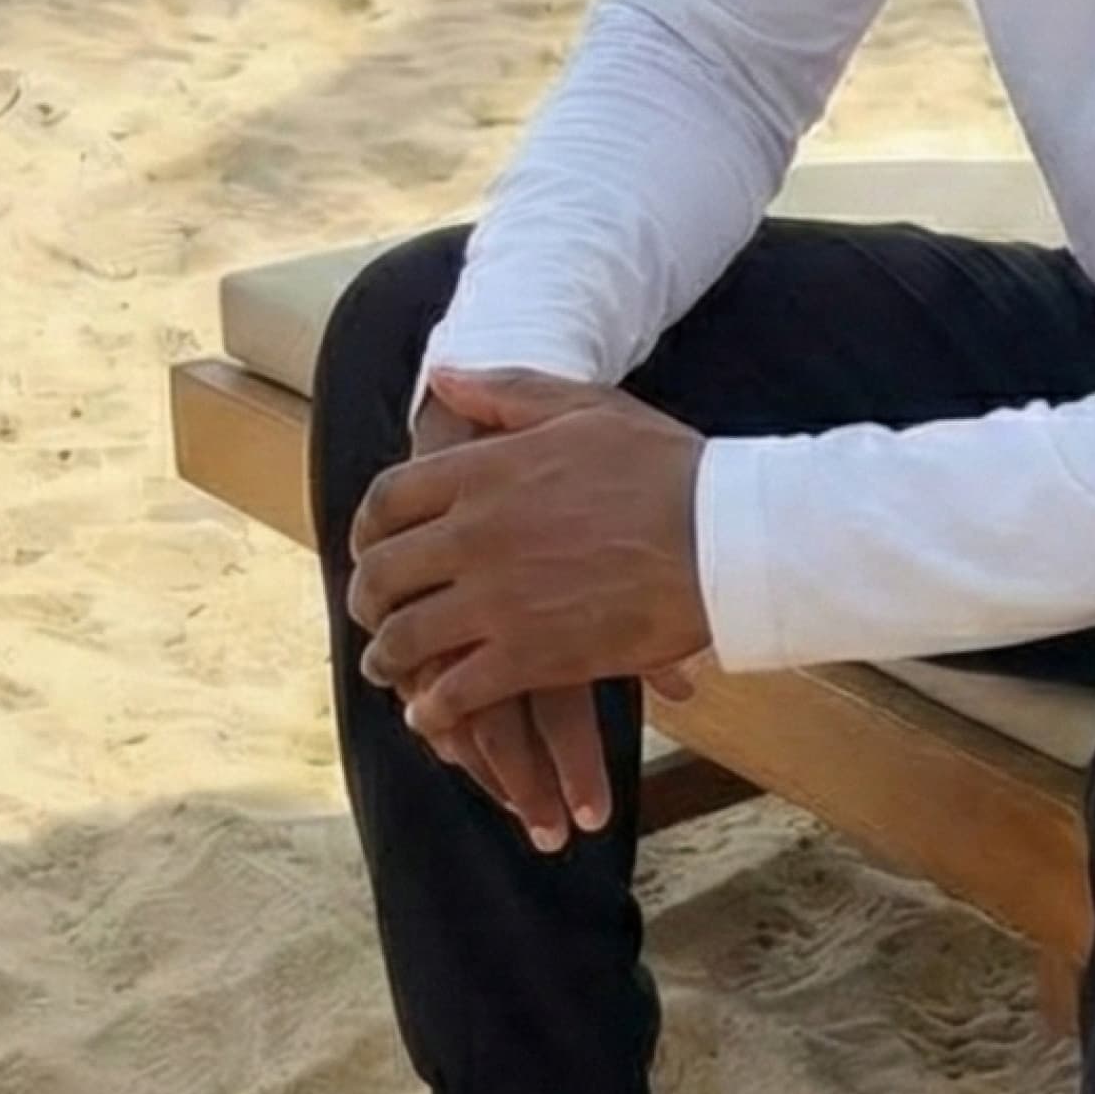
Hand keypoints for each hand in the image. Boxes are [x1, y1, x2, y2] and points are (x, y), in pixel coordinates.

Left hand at [352, 365, 711, 755]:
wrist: (727, 537)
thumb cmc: (669, 469)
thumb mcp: (588, 406)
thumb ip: (507, 391)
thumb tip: (445, 379)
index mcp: (483, 471)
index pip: (387, 499)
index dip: (367, 529)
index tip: (370, 546)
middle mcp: (475, 534)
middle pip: (383, 572)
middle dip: (367, 598)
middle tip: (373, 613)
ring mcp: (498, 599)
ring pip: (407, 639)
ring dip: (387, 658)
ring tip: (388, 669)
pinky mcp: (531, 656)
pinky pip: (455, 692)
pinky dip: (432, 708)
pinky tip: (431, 714)